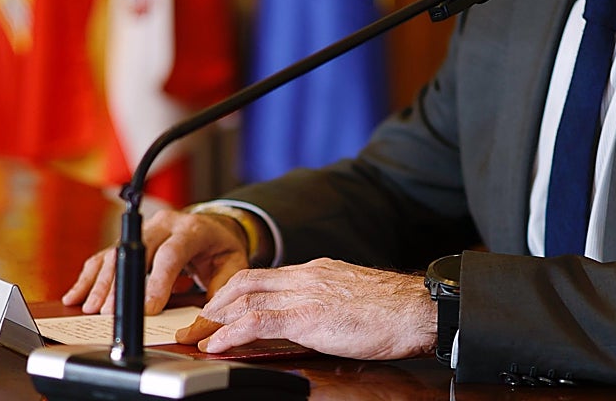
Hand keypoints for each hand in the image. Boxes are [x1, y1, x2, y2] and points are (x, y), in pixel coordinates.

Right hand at [61, 209, 249, 314]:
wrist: (213, 225)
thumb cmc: (221, 248)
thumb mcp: (232, 265)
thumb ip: (220, 292)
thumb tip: (204, 322)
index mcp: (192, 229)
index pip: (171, 254)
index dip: (157, 281)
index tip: (148, 308)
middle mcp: (165, 224)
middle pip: (137, 253)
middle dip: (122, 286)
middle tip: (110, 314)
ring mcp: (144, 230)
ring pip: (117, 254)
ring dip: (102, 284)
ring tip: (91, 309)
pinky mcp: (130, 240)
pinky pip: (105, 256)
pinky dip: (90, 277)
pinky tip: (76, 295)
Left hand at [176, 258, 435, 360]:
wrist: (417, 309)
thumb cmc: (395, 311)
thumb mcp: (353, 299)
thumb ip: (328, 303)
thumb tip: (314, 319)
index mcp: (318, 270)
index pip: (266, 276)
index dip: (237, 292)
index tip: (221, 309)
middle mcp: (307, 275)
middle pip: (246, 281)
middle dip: (216, 301)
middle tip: (198, 322)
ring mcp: (306, 294)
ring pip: (245, 298)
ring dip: (215, 318)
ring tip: (198, 336)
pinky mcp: (308, 317)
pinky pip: (257, 322)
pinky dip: (229, 333)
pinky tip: (216, 345)